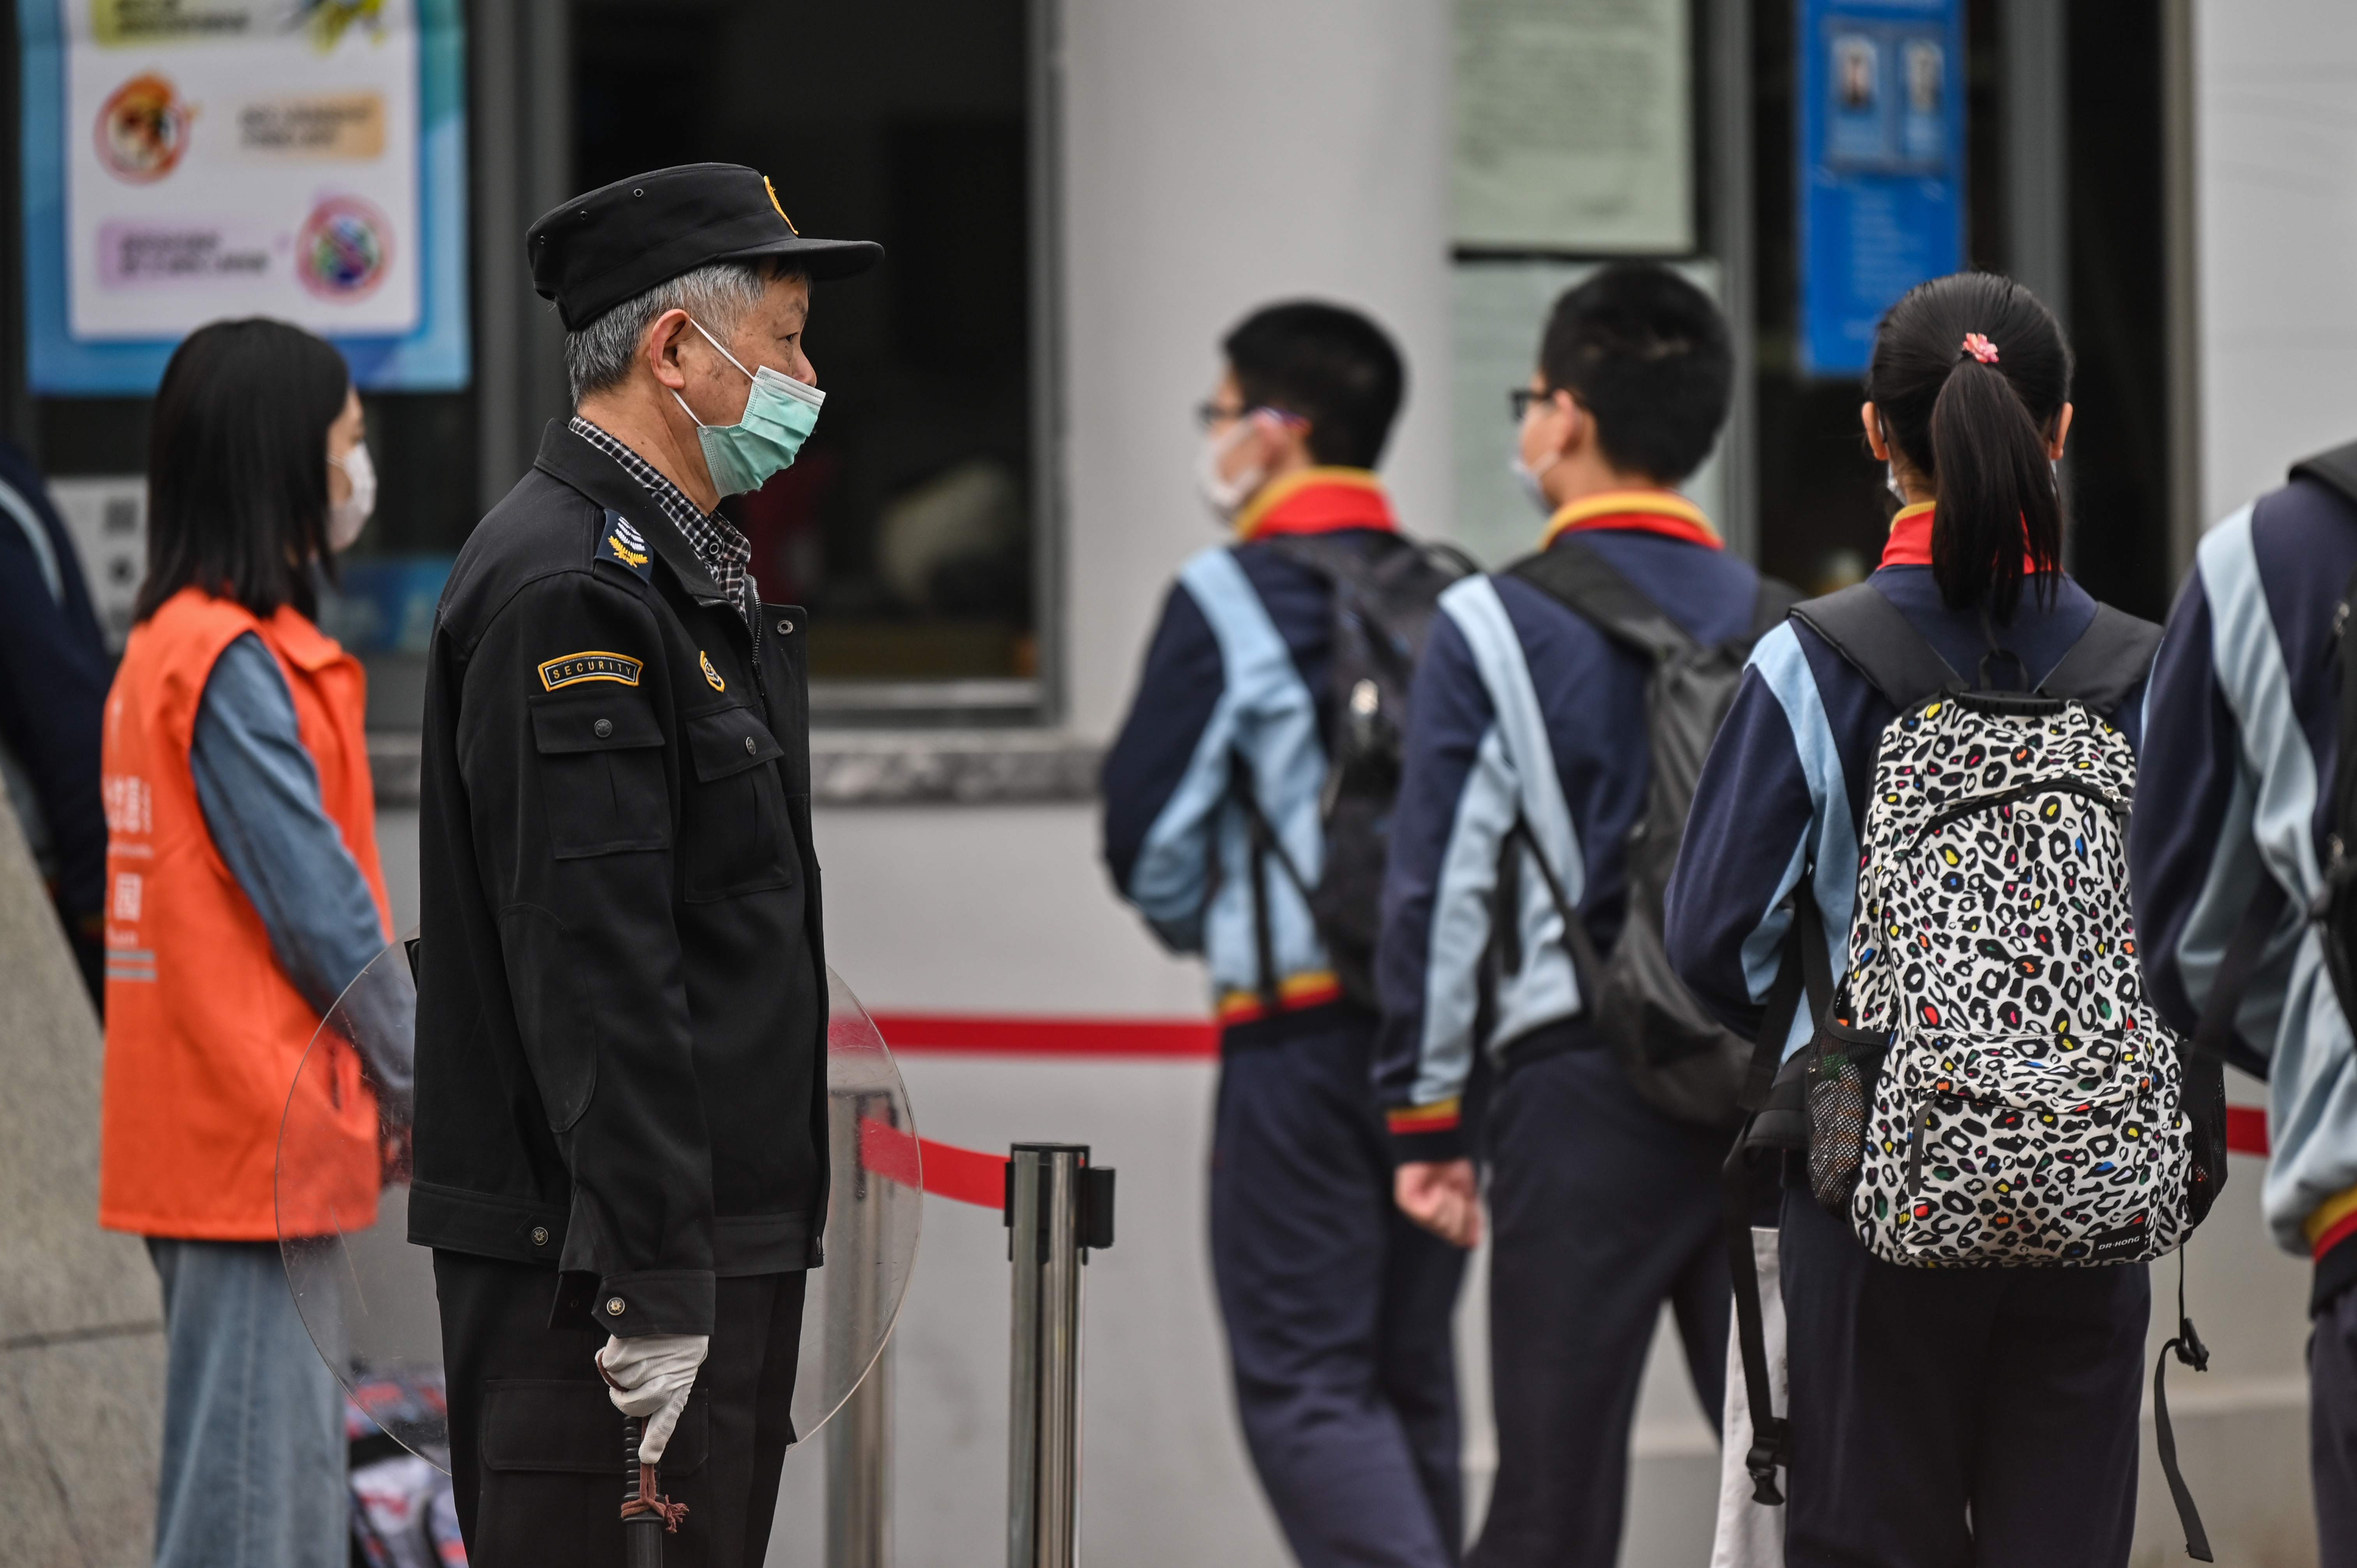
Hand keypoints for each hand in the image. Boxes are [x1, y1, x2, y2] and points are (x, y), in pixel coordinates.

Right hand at [596, 1333, 707, 1463]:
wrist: (674, 1300)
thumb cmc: (675, 1334)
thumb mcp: (679, 1361)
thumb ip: (660, 1389)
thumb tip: (641, 1428)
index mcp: (680, 1383)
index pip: (668, 1417)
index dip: (657, 1439)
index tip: (648, 1457)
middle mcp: (665, 1376)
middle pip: (633, 1405)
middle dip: (624, 1399)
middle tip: (621, 1389)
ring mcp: (647, 1364)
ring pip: (621, 1382)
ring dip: (623, 1369)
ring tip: (639, 1348)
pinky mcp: (629, 1349)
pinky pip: (610, 1365)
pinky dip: (611, 1354)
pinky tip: (628, 1340)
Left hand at [1395, 1159, 1481, 1248]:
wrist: (1438, 1145)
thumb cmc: (1451, 1166)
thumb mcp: (1468, 1195)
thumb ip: (1472, 1218)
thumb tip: (1475, 1243)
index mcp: (1442, 1218)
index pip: (1458, 1237)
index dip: (1469, 1223)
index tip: (1471, 1204)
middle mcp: (1428, 1219)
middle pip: (1452, 1233)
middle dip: (1460, 1211)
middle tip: (1456, 1191)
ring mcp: (1415, 1212)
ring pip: (1442, 1224)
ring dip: (1450, 1202)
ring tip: (1445, 1186)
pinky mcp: (1406, 1203)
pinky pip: (1429, 1214)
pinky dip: (1439, 1199)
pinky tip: (1437, 1187)